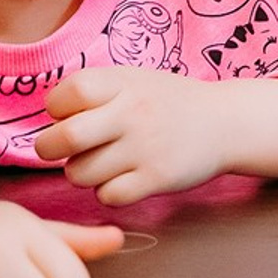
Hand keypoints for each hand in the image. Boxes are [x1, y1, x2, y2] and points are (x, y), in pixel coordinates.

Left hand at [38, 69, 277, 203]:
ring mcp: (146, 146)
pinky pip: (107, 195)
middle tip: (63, 149)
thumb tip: (50, 119)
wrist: (227, 121)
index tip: (70, 113)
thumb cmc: (169, 103)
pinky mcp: (157, 177)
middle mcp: (135, 112)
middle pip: (64, 139)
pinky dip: (111, 191)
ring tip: (106, 161)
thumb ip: (97, 93)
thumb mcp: (137, 82)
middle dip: (51, 148)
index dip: (58, 108)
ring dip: (84, 172)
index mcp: (126, 83)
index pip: (67, 94)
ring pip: (79, 173)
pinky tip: (128, 177)